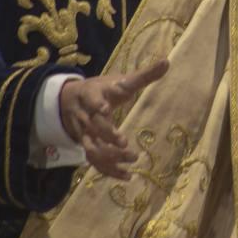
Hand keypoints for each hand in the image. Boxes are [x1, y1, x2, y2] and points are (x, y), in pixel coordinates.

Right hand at [58, 59, 168, 179]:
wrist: (70, 100)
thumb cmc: (102, 90)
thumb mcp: (120, 80)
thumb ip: (144, 75)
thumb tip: (167, 61)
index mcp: (92, 95)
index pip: (91, 99)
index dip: (97, 104)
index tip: (105, 107)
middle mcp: (85, 115)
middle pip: (92, 127)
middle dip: (107, 134)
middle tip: (124, 143)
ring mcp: (83, 133)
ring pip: (92, 148)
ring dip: (110, 156)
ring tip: (132, 158)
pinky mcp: (86, 146)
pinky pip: (95, 162)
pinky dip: (109, 170)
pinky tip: (127, 176)